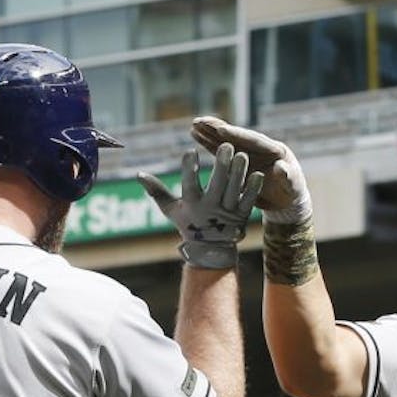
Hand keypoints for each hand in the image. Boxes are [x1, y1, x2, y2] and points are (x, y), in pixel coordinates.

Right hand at [138, 143, 263, 268]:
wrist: (210, 250)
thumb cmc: (188, 224)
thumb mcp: (171, 209)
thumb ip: (156, 191)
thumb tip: (138, 174)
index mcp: (192, 205)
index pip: (189, 185)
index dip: (189, 169)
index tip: (190, 151)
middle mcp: (210, 209)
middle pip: (216, 185)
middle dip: (221, 166)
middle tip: (226, 146)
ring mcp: (227, 214)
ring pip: (233, 190)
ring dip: (238, 173)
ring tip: (242, 154)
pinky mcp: (242, 217)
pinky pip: (248, 201)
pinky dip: (253, 189)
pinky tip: (258, 174)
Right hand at [191, 116, 311, 223]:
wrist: (287, 201)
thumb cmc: (292, 193)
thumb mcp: (292, 187)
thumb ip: (287, 177)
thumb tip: (280, 168)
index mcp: (276, 150)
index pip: (255, 141)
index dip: (238, 136)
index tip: (222, 130)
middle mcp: (261, 147)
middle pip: (238, 136)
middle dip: (219, 128)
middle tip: (200, 120)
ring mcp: (249, 152)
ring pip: (227, 139)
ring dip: (210, 132)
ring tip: (194, 124)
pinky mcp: (239, 159)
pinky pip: (222, 148)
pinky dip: (209, 142)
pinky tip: (195, 134)